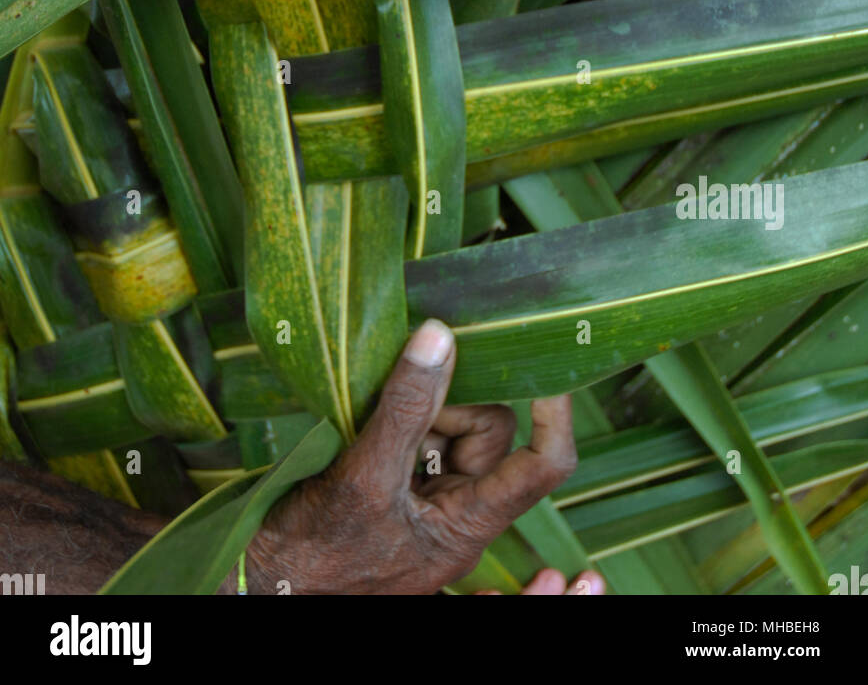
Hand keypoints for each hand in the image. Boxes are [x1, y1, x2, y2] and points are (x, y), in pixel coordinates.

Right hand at [244, 319, 583, 594]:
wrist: (262, 580)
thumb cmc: (316, 550)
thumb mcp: (364, 477)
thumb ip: (404, 408)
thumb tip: (441, 336)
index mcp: (469, 525)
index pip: (542, 466)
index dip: (555, 415)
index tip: (546, 366)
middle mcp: (458, 511)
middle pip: (490, 431)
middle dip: (450, 405)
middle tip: (399, 406)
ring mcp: (428, 498)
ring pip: (453, 426)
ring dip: (419, 408)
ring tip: (371, 419)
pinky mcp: (400, 486)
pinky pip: (419, 433)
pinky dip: (399, 416)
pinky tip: (363, 422)